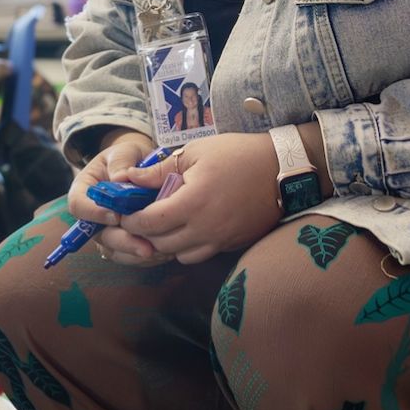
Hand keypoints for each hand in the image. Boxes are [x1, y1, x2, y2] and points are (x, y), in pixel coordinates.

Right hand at [68, 132, 169, 265]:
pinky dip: (146, 258)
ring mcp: (106, 231)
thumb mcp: (123, 152)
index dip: (95, 214)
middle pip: (99, 235)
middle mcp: (92, 215)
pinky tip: (165, 252)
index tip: (117, 216)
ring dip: (136, 253)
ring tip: (161, 252)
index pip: (78, 206)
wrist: (139, 167)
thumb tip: (121, 177)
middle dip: (123, 242)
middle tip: (145, 248)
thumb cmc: (128, 158)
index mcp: (84, 190)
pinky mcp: (122, 242)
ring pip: (115, 251)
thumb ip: (121, 162)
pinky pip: (130, 256)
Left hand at [119, 133, 283, 263]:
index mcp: (193, 202)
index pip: (150, 223)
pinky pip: (202, 255)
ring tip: (164, 224)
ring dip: (166, 243)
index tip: (126, 212)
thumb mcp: (195, 153)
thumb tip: (127, 178)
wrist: (283, 169)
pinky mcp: (233, 245)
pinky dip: (188, 247)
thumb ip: (159, 170)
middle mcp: (206, 228)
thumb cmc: (238, 154)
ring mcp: (222, 240)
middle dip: (145, 233)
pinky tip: (188, 228)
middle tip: (140, 218)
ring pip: (181, 256)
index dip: (132, 220)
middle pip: (161, 244)